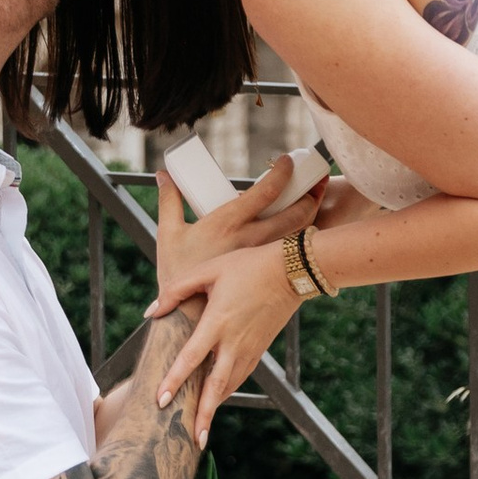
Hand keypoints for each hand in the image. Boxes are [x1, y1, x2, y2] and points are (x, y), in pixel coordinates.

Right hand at [148, 152, 322, 315]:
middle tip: (314, 182)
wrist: (188, 317)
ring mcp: (261, 259)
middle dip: (310, 193)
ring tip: (314, 202)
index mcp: (229, 223)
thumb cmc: (175, 274)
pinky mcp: (266, 275)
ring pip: (299, 233)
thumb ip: (168, 201)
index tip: (289, 161)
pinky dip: (302, 241)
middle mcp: (251, 240)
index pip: (266, 191)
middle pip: (295, 212)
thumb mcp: (168, 234)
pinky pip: (292, 254)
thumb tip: (163, 176)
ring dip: (310, 215)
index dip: (283, 172)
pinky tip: (304, 235)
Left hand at [150, 240, 298, 450]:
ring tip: (201, 431)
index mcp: (218, 322)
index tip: (161, 401)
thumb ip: (176, 291)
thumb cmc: (247, 266)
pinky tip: (218, 400)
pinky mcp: (259, 350)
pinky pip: (239, 377)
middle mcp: (234, 342)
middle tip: (193, 441)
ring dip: (215, 408)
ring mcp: (249, 349)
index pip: (191, 358)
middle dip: (204, 415)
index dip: (174, 381)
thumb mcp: (209, 270)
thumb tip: (150, 312)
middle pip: (216, 387)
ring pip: (229, 386)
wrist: (291, 272)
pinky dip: (227, 392)